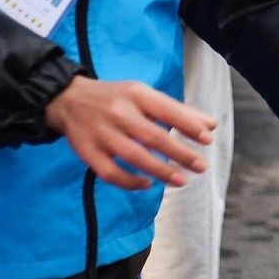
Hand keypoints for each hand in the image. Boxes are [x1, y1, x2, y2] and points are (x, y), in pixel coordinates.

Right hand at [45, 76, 215, 191]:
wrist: (67, 99)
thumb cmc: (116, 98)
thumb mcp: (144, 95)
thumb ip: (178, 111)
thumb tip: (211, 125)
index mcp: (136, 94)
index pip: (167, 110)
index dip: (189, 125)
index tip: (208, 139)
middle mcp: (119, 112)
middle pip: (154, 137)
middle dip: (180, 154)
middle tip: (201, 166)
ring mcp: (101, 133)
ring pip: (134, 157)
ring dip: (161, 171)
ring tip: (181, 181)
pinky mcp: (87, 152)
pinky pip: (110, 173)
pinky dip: (130, 182)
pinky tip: (147, 184)